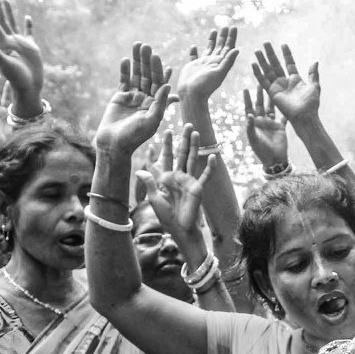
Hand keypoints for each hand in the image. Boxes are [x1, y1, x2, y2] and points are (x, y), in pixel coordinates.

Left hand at [0, 0, 42, 117]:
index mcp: (3, 44)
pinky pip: (28, 33)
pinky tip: (26, 17)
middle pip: (2, 20)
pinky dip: (28, 25)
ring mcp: (21, 43)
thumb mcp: (4, 64)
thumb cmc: (17, 78)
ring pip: (13, 23)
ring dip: (9, 11)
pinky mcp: (31, 47)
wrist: (30, 87)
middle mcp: (10, 41)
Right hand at [95, 43, 176, 153]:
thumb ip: (160, 104)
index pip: (159, 84)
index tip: (159, 58)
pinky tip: (126, 59)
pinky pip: (124, 80)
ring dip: (137, 61)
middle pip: (148, 76)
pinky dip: (124, 70)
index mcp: (157, 104)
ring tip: (137, 45)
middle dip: (147, 61)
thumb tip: (168, 86)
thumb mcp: (151, 121)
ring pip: (136, 75)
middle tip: (147, 46)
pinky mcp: (121, 96)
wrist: (114, 143)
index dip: (159, 71)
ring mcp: (134, 96)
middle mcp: (147, 99)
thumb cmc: (134, 136)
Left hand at [141, 127, 216, 242]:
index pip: (165, 158)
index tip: (161, 134)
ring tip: (196, 132)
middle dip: (183, 139)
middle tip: (186, 124)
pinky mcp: (198, 188)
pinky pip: (205, 176)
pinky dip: (210, 167)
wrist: (179, 228)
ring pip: (192, 159)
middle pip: (181, 154)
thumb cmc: (166, 216)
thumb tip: (140, 171)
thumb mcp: (154, 198)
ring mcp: (189, 181)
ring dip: (194, 146)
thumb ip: (150, 183)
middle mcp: (178, 176)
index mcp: (166, 178)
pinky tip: (214, 156)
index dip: (163, 147)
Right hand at [176, 27, 238, 100]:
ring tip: (214, 30)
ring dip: (212, 40)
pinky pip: (194, 57)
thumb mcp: (219, 73)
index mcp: (220, 63)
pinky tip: (194, 46)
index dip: (231, 38)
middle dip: (223, 36)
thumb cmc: (205, 86)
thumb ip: (228, 61)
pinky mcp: (193, 67)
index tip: (234, 27)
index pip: (228, 48)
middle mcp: (212, 63)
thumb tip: (237, 49)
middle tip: (226, 26)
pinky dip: (194, 52)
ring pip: (209, 49)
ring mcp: (203, 65)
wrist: (191, 95)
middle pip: (220, 47)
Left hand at [243, 85, 287, 166]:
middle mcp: (262, 122)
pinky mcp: (281, 127)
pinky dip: (285, 109)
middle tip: (260, 83)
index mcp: (254, 124)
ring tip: (272, 88)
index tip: (245, 89)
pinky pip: (283, 116)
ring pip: (271, 108)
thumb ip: (250, 128)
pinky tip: (287, 100)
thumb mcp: (254, 140)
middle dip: (259, 95)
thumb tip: (249, 115)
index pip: (249, 109)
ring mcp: (271, 124)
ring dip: (271, 99)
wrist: (275, 160)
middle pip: (260, 105)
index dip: (247, 99)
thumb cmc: (262, 151)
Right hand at [252, 43, 319, 122]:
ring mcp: (277, 87)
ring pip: (267, 71)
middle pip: (276, 65)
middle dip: (270, 54)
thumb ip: (313, 74)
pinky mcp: (272, 92)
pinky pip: (263, 81)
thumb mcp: (314, 86)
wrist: (305, 116)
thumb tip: (315, 62)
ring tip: (257, 50)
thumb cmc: (311, 104)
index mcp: (295, 80)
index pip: (289, 64)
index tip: (283, 44)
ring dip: (262, 61)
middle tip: (265, 43)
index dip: (287, 54)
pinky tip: (254, 63)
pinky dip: (258, 73)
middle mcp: (285, 82)